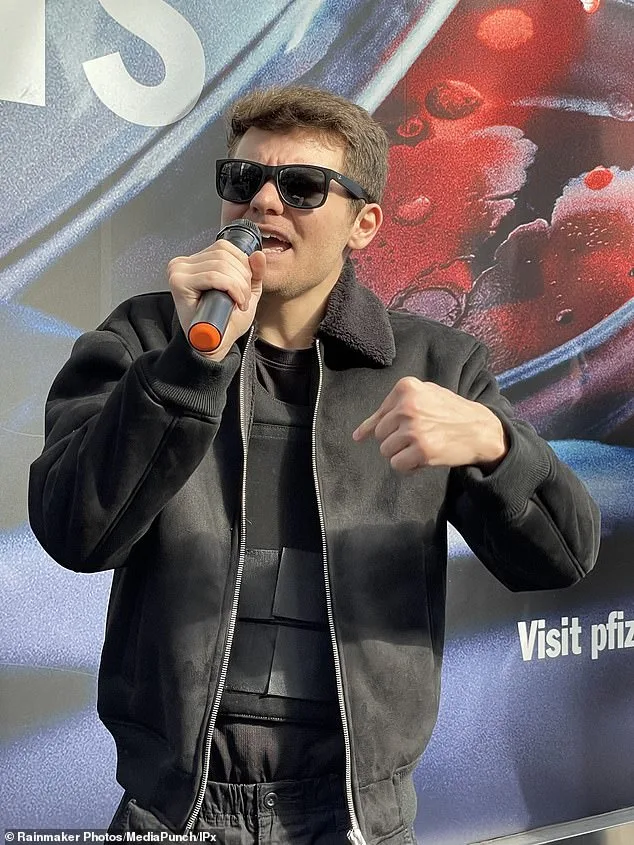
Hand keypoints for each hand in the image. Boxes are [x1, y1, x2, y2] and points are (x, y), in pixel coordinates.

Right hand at [167, 239, 266, 359]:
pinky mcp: (179, 282)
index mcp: (195, 262)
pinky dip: (232, 288)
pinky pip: (214, 276)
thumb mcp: (245, 292)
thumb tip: (258, 254)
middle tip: (243, 298)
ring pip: (221, 265)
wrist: (213, 345)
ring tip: (239, 302)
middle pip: (223, 254)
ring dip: (239, 285)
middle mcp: (183, 264)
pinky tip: (235, 303)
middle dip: (242, 277)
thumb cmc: (225, 322)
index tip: (245, 287)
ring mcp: (178, 271)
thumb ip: (254, 273)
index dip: (242, 264)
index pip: (224, 247)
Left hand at [352, 377, 507, 472]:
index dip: (386, 428)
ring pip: (386, 451)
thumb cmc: (449, 412)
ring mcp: (414, 429)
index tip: (395, 432)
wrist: (480, 429)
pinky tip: (423, 458)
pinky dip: (408, 466)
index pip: (378, 416)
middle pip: (381, 434)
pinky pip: (397, 465)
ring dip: (402, 454)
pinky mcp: (422, 451)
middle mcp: (407, 406)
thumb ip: (390, 409)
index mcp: (406, 388)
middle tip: (419, 437)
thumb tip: (358, 435)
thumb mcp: (423, 396)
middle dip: (396, 440)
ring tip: (422, 446)